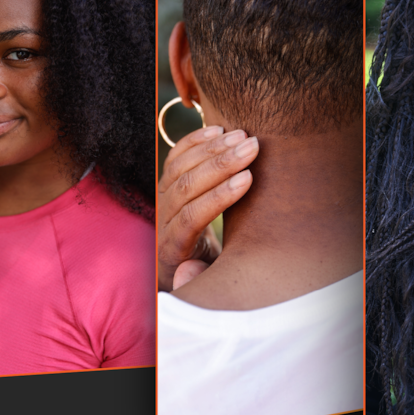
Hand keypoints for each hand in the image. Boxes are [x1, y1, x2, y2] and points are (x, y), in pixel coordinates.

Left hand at [157, 125, 258, 291]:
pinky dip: (195, 141)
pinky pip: (175, 158)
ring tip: (243, 136)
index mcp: (171, 248)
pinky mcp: (165, 185)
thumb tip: (189, 269)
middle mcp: (161, 221)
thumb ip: (198, 278)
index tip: (248, 179)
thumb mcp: (206, 284)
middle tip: (252, 147)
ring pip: (179, 168)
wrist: (183, 266)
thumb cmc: (206, 274)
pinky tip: (218, 130)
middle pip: (185, 186)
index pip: (191, 217)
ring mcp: (161, 201)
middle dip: (221, 164)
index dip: (220, 196)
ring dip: (213, 148)